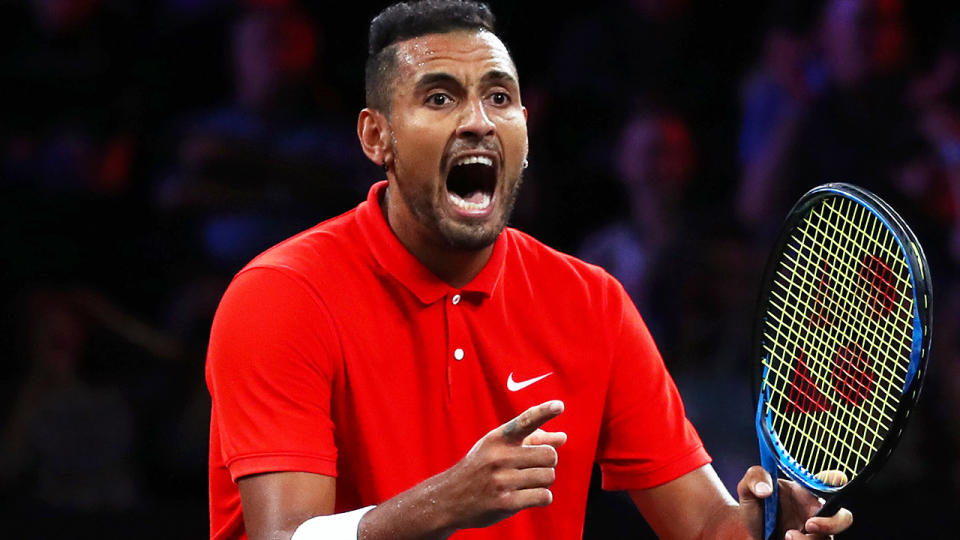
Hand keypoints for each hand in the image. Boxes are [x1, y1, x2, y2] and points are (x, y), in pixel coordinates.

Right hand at [434, 400, 566, 531]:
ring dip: (543, 481)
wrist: (449, 498)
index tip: (559, 405)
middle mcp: (499, 456)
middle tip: (534, 467)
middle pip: (549, 455)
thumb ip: (532, 440)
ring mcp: (501, 480)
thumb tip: (562, 437)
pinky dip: (542, 497)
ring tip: (527, 483)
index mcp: (498, 438)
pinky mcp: (505, 503)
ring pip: (548, 476)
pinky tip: (528, 496)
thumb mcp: (499, 448)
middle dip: (548, 462)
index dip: (544, 412)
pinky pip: (544, 496)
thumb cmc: (481, 468)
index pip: (525, 421)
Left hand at [737, 466, 853, 539]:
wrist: (748, 530)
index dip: (836, 481)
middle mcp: (816, 514)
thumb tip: (765, 489)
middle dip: (832, 523)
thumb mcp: (748, 488)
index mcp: (806, 494)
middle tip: (809, 525)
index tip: (837, 479)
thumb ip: (755, 478)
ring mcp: (814, 534)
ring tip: (787, 535)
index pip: (831, 483)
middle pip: (843, 518)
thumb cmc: (755, 507)